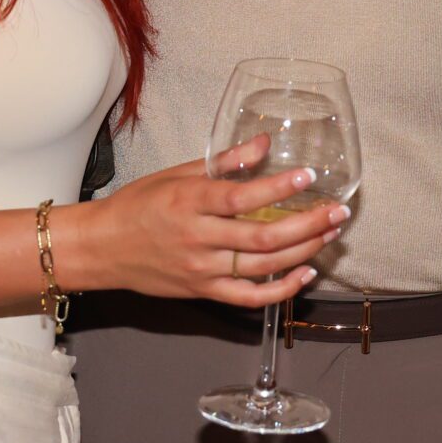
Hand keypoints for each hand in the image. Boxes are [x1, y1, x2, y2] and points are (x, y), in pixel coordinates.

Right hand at [65, 140, 345, 305]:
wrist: (103, 248)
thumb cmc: (138, 206)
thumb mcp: (177, 174)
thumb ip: (225, 162)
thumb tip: (264, 144)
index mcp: (189, 202)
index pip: (241, 198)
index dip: (278, 189)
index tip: (308, 177)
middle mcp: (197, 238)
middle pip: (263, 237)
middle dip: (308, 225)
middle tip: (338, 212)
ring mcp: (201, 269)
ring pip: (263, 267)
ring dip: (304, 251)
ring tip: (330, 234)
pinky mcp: (203, 292)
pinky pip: (249, 298)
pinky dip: (281, 289)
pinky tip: (305, 273)